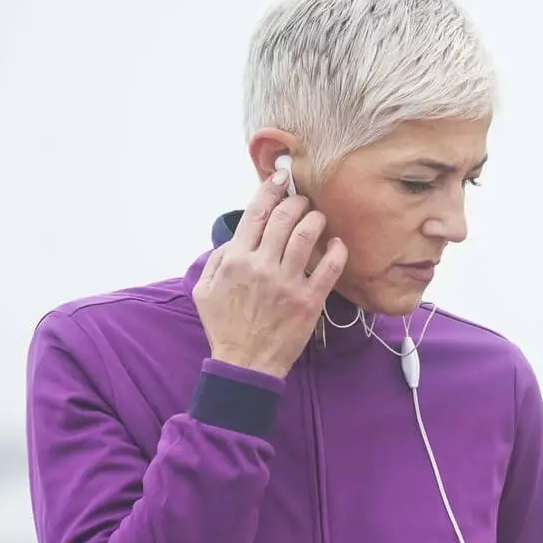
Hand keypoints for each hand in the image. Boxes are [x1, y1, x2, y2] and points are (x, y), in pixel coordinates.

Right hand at [192, 166, 348, 378]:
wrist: (245, 365)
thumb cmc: (225, 327)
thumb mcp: (204, 291)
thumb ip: (217, 259)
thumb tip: (235, 238)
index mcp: (236, 259)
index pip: (256, 212)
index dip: (271, 189)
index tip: (282, 177)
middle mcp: (261, 266)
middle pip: (285, 217)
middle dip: (297, 202)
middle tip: (303, 201)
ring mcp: (287, 282)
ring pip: (307, 235)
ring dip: (316, 219)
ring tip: (318, 218)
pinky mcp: (309, 300)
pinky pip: (330, 268)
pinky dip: (337, 251)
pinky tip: (338, 244)